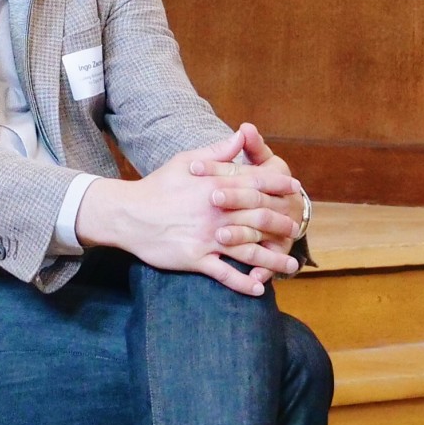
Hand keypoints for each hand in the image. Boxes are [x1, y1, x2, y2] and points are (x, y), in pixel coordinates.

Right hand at [74, 130, 301, 294]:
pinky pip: (224, 273)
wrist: (127, 213)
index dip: (278, 187)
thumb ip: (219, 151)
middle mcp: (217, 212)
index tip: (295, 190)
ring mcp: (207, 237)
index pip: (256, 185)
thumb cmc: (157, 185)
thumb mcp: (187, 160)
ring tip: (290, 267)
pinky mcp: (195, 258)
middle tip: (296, 230)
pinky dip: (243, 283)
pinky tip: (259, 290)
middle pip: (259, 219)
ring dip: (272, 261)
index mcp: (217, 186)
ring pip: (248, 251)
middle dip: (281, 225)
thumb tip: (243, 134)